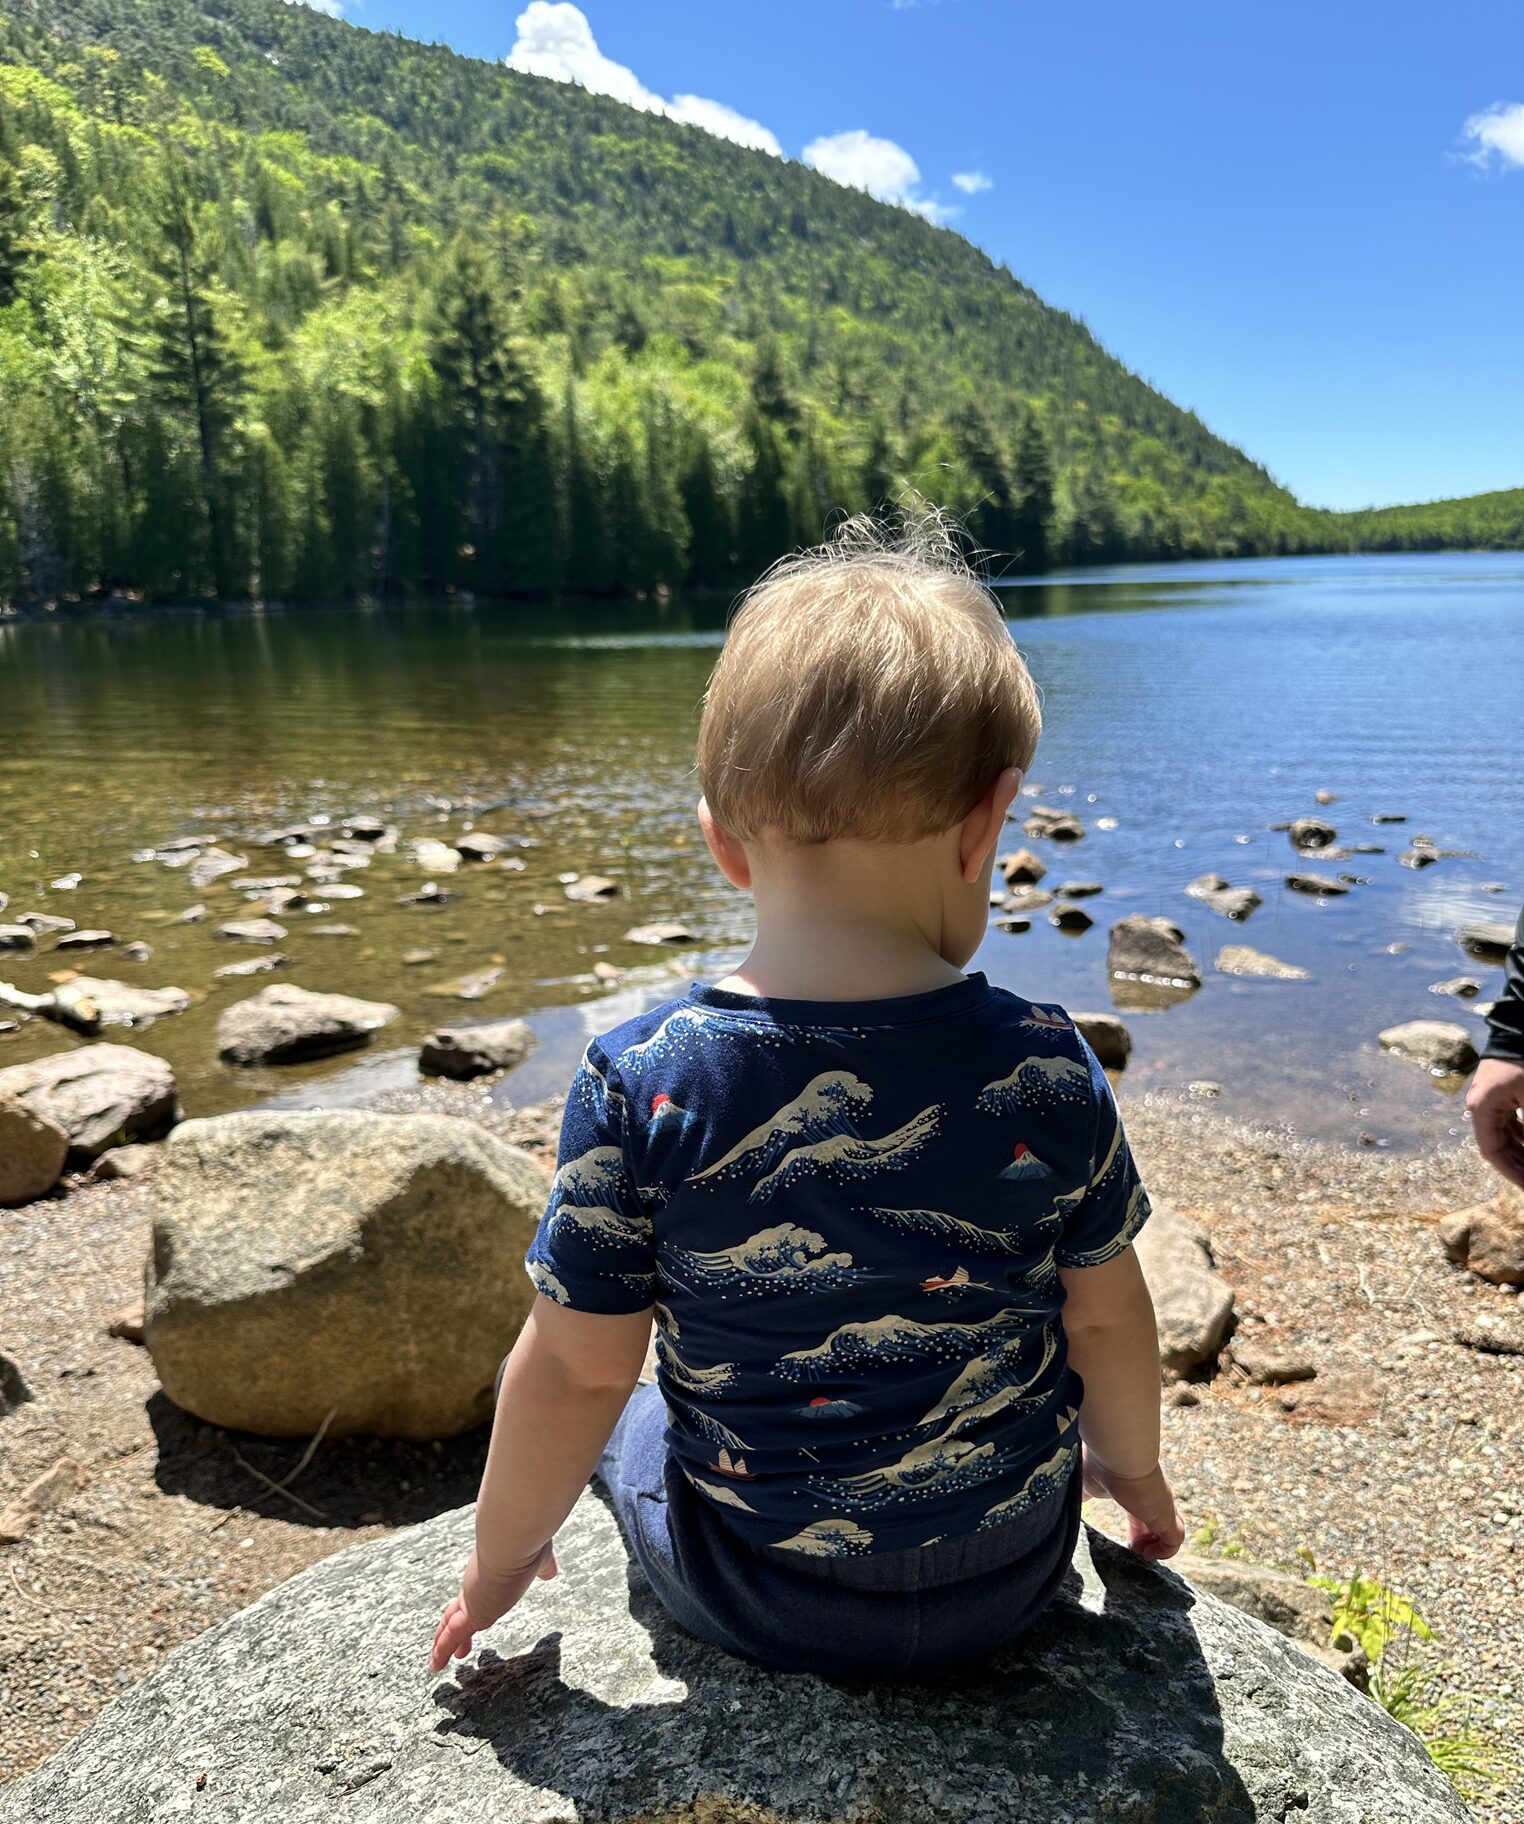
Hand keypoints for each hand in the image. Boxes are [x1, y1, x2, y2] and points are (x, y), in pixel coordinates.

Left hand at [428, 1541, 557, 1672]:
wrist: (515, 1540)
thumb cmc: (527, 1544)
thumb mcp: (539, 1559)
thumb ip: (543, 1567)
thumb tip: (549, 1572)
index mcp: (491, 1573)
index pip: (477, 1593)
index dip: (471, 1606)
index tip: (470, 1618)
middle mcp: (477, 1585)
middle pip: (459, 1609)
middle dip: (454, 1626)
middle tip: (455, 1644)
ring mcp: (472, 1599)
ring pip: (450, 1624)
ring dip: (443, 1642)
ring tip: (438, 1658)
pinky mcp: (471, 1613)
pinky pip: (452, 1636)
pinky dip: (442, 1651)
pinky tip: (435, 1664)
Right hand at [1082, 1447, 1184, 1560]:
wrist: (1116, 1452)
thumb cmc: (1099, 1461)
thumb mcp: (1083, 1480)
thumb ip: (1078, 1491)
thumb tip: (1063, 1495)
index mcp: (1132, 1486)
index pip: (1139, 1508)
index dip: (1135, 1526)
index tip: (1127, 1539)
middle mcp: (1150, 1493)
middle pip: (1155, 1519)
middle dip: (1144, 1536)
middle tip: (1131, 1547)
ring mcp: (1160, 1504)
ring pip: (1168, 1530)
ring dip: (1153, 1545)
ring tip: (1137, 1551)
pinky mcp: (1165, 1515)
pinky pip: (1174, 1541)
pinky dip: (1163, 1552)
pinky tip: (1145, 1554)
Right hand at [1467, 1058, 1523, 1191]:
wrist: (1519, 1028)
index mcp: (1482, 1109)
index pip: (1492, 1152)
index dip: (1512, 1173)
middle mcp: (1480, 1106)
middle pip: (1498, 1146)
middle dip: (1519, 1164)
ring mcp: (1489, 1099)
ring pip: (1505, 1135)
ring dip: (1522, 1151)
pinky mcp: (1501, 1093)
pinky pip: (1511, 1122)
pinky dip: (1523, 1135)